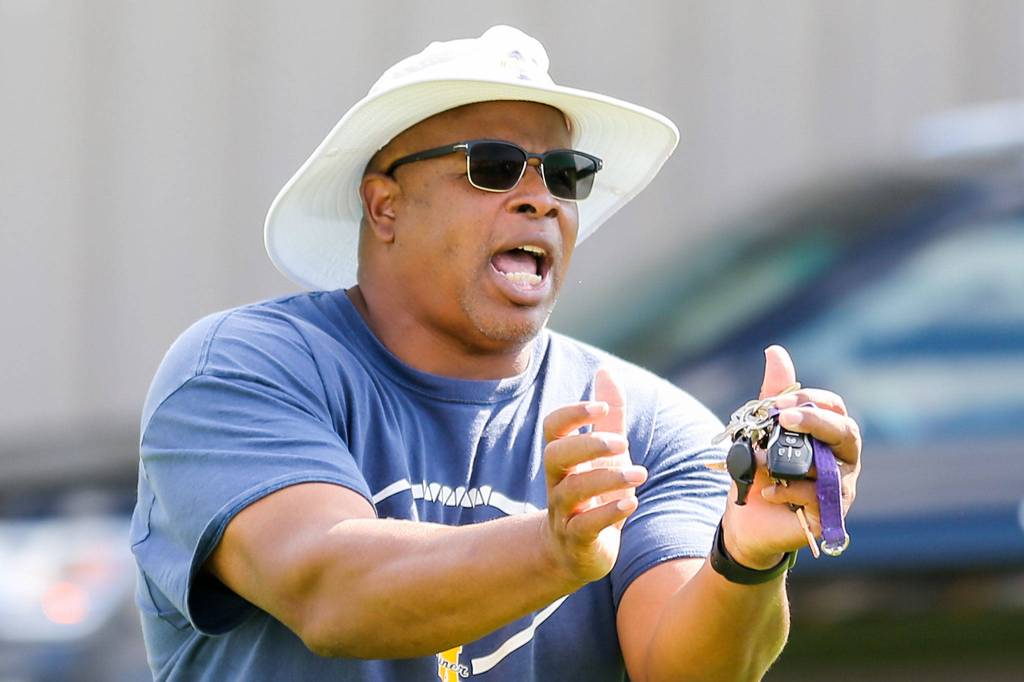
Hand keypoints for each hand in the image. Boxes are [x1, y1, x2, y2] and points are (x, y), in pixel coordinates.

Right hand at [540, 368, 647, 584]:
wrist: (575, 552)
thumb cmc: (591, 494)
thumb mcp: (604, 454)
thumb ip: (609, 416)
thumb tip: (606, 370)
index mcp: (563, 458)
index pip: (553, 428)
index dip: (572, 414)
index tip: (600, 407)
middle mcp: (557, 482)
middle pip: (555, 455)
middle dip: (587, 445)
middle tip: (623, 443)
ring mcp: (563, 512)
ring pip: (572, 491)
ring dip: (607, 479)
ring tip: (639, 474)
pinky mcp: (576, 540)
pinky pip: (584, 526)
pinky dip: (607, 513)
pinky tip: (631, 502)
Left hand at [722, 345, 861, 568]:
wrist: (747, 520)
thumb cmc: (760, 471)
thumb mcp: (760, 431)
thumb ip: (773, 395)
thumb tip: (775, 350)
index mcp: (829, 434)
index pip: (834, 408)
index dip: (810, 400)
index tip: (779, 401)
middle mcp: (842, 459)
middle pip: (845, 433)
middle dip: (814, 421)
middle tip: (784, 416)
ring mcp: (840, 488)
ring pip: (830, 466)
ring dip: (791, 461)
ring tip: (760, 463)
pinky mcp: (829, 515)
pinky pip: (817, 497)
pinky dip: (789, 491)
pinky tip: (767, 490)